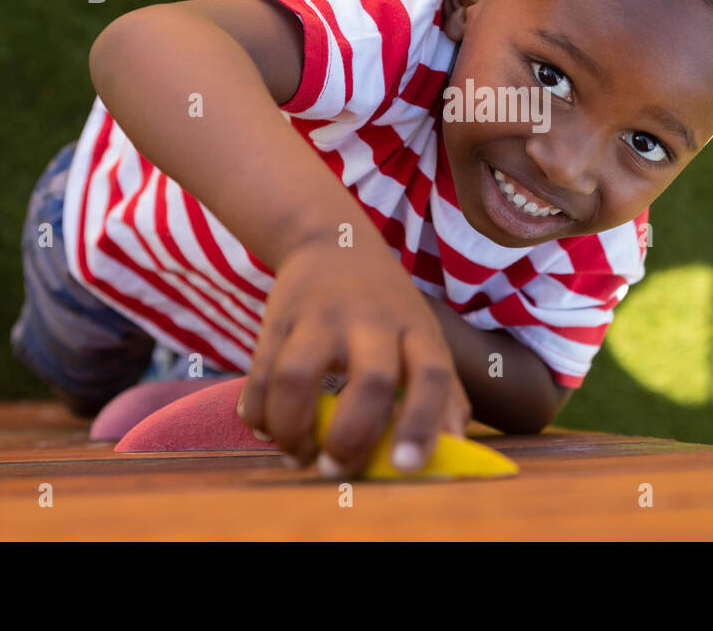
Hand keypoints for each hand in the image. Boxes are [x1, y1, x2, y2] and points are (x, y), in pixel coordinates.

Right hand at [237, 239, 471, 476]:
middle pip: (371, 379)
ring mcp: (320, 317)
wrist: (334, 242)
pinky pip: (259, 374)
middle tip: (337, 469)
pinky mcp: (278, 320)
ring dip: (292, 428)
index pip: (432, 374)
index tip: (406, 466)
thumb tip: (454, 451)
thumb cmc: (388, 310)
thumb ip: (443, 396)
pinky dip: (257, 413)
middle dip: (352, 437)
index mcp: (415, 330)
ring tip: (298, 454)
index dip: (423, 423)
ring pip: (297, 376)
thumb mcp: (425, 338)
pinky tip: (268, 430)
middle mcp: (371, 320)